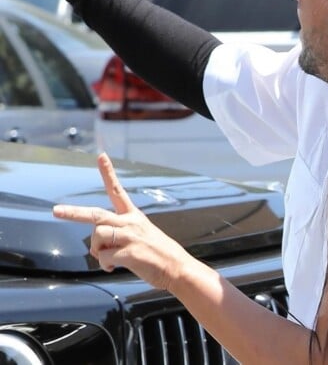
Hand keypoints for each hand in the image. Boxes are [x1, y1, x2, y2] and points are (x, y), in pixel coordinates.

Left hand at [53, 153, 190, 289]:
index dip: (108, 173)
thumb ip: (118, 235)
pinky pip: (103, 257)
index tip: (101, 156)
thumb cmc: (157, 254)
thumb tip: (96, 246)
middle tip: (56, 211)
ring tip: (109, 259)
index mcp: (133, 216)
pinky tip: (115, 267)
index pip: (117, 190)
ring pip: (97, 236)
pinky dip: (105, 265)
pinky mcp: (129, 253)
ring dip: (97, 251)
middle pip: (96, 214)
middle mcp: (130, 222)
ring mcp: (130, 237)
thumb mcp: (139, 236)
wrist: (176, 267)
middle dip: (73, 213)